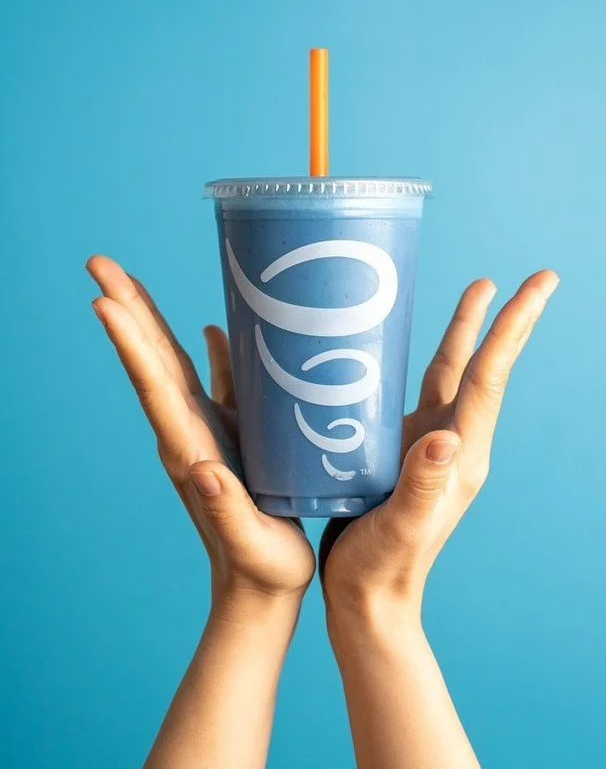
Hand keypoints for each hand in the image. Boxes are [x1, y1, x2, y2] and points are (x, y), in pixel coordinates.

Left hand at [88, 256, 315, 610]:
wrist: (259, 587)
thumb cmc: (261, 569)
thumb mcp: (248, 543)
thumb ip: (227, 509)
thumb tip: (201, 468)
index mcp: (190, 451)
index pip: (155, 388)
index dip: (131, 344)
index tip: (104, 301)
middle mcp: (189, 432)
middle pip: (153, 361)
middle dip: (127, 310)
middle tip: (99, 263)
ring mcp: (209, 431)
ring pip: (177, 364)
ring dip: (154, 321)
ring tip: (132, 283)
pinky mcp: (232, 436)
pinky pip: (219, 383)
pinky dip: (212, 351)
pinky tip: (212, 328)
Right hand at [320, 270, 558, 629]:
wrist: (368, 598)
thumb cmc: (382, 569)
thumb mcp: (401, 529)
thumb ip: (422, 486)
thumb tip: (446, 437)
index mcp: (461, 457)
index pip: (490, 380)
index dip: (511, 330)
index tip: (539, 287)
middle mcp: (451, 444)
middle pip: (481, 369)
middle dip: (503, 321)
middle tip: (530, 279)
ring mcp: (427, 446)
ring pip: (451, 375)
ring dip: (467, 333)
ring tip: (479, 291)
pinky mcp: (401, 450)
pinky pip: (417, 392)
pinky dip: (421, 360)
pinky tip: (406, 343)